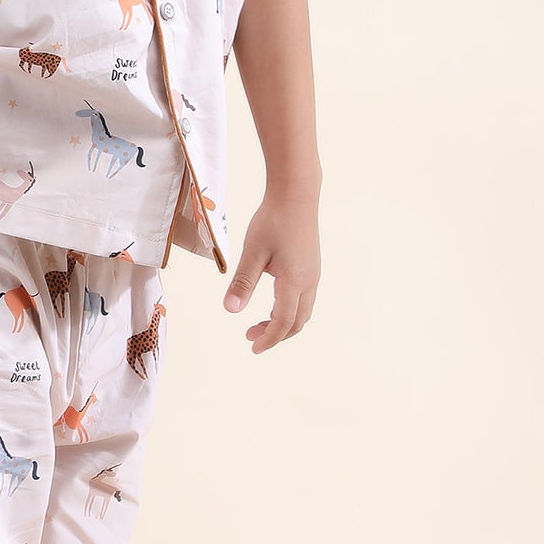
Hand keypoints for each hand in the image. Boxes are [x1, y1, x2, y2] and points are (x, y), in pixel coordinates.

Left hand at [222, 190, 320, 352]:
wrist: (296, 195)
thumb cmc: (273, 221)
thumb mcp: (252, 252)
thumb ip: (242, 282)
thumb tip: (230, 310)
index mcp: (294, 282)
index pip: (282, 322)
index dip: (268, 339)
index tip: (252, 348)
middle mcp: (309, 282)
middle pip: (297, 322)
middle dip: (275, 335)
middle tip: (250, 337)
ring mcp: (313, 274)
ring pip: (303, 312)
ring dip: (283, 323)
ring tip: (259, 323)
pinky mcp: (311, 266)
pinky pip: (304, 299)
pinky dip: (289, 310)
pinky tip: (273, 303)